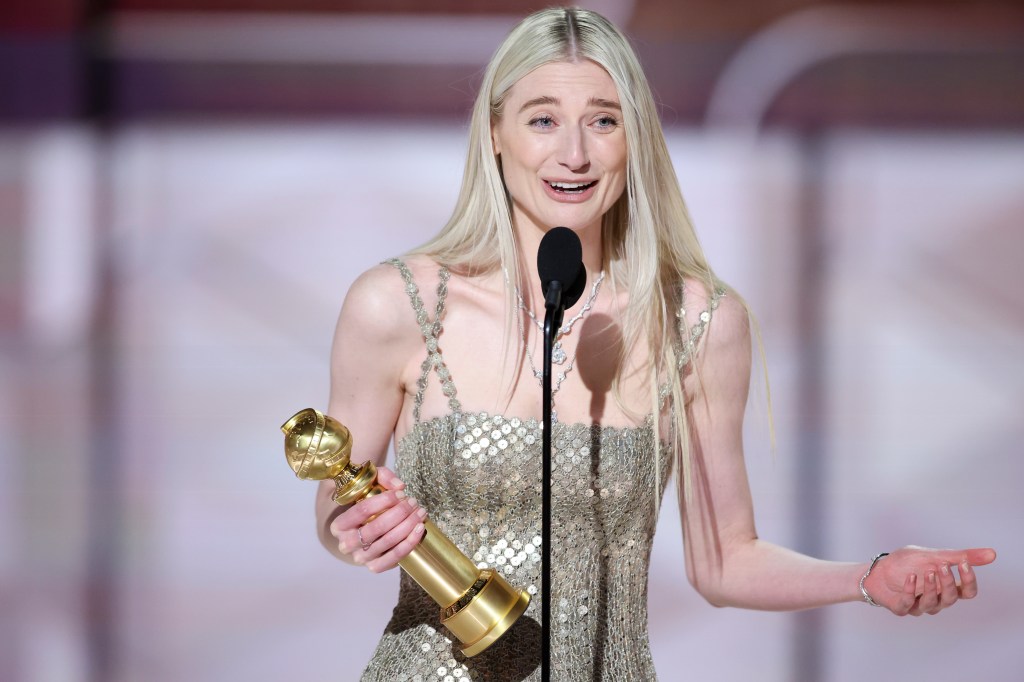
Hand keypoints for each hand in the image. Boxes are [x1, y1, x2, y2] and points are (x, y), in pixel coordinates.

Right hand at [328, 466, 426, 572]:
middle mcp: (346, 544)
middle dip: (399, 513)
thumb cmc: (364, 505)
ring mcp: (360, 558)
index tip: (400, 494)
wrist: (361, 530)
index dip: (384, 501)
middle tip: (413, 502)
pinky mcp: (375, 567)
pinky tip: (419, 529)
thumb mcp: (367, 485)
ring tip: (420, 512)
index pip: (361, 511)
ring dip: (408, 525)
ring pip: (387, 542)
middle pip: (376, 527)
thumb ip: (382, 477)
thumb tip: (399, 486)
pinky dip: (410, 543)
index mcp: (338, 525)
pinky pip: (394, 557)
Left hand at [863, 545, 996, 615]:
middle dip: (948, 583)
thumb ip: (959, 556)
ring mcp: (919, 606)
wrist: (877, 568)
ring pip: (933, 604)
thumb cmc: (907, 563)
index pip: (968, 592)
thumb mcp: (933, 555)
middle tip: (940, 566)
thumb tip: (993, 554)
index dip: (968, 580)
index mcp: (946, 587)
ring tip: (926, 571)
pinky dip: (911, 591)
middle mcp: (936, 599)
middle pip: (952, 599)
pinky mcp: (902, 608)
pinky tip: (910, 577)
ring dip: (930, 588)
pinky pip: (909, 605)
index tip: (963, 563)